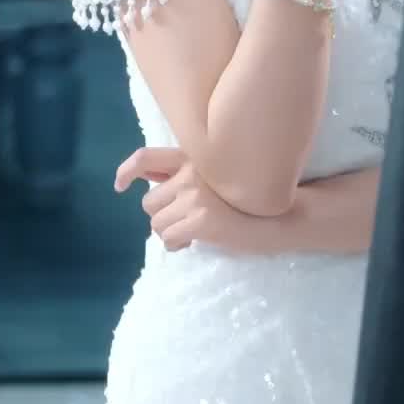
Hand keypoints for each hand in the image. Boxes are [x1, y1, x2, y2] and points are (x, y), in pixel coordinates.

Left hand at [114, 146, 285, 253]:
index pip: (147, 158)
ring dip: (171, 232)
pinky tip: (195, 242)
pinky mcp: (200, 220)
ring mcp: (195, 196)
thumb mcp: (217, 177)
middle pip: (149, 202)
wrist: (283, 215)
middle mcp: (191, 173)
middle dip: (162, 216)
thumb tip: (146, 179)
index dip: (126, 171)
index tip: (120, 185)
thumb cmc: (250, 198)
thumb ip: (184, 175)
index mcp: (193, 158)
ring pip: (157, 223)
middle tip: (185, 221)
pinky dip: (178, 245)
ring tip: (193, 232)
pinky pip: (169, 239)